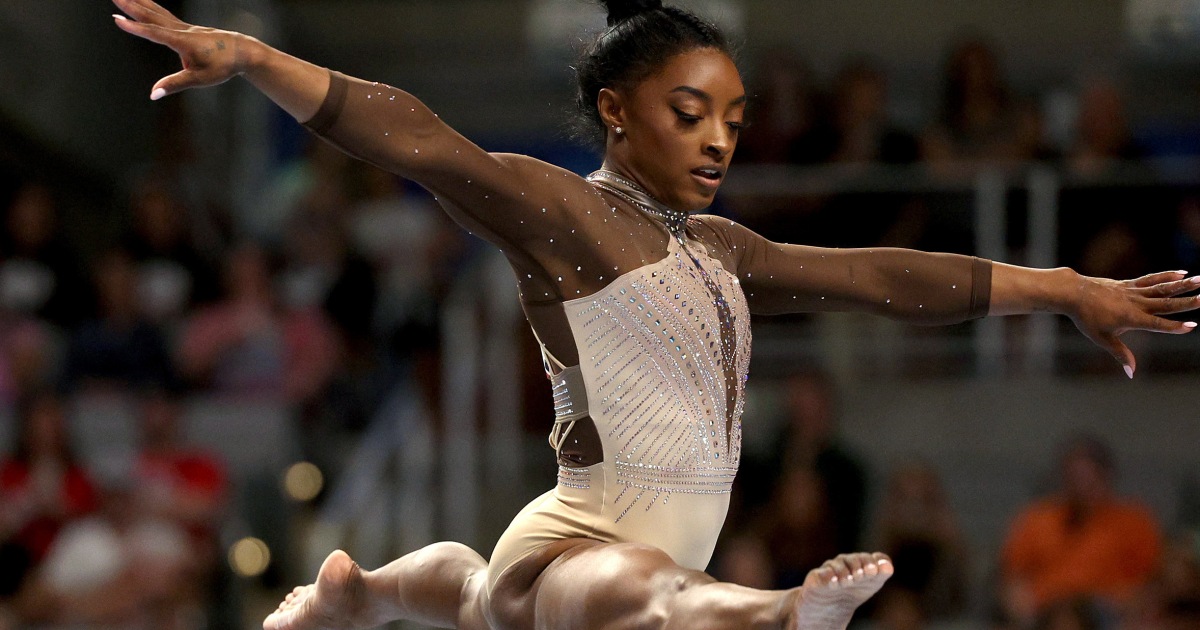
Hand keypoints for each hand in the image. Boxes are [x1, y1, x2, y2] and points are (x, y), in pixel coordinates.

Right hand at [112, 0, 247, 99]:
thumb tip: (153, 94)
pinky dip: (152, 7)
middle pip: (153, 17)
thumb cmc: (222, 66)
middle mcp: (182, 30)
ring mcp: (184, 27)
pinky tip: (144, 3)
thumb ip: (174, 84)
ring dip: (140, 2)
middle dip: (132, 7)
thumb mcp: (199, 79)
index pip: (155, 33)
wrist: (242, 51)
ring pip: (158, 12)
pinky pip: (164, 15)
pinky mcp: (187, 28)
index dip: (136, 28)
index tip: (117, 19)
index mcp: (183, 42)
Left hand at [1068, 270, 1199, 376]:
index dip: (1174, 326)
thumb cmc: (1086, 318)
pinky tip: (1181, 273)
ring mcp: (1133, 292)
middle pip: (1165, 304)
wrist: (1073, 293)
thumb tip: (1132, 373)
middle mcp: (1135, 304)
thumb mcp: (1102, 339)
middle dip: (1187, 303)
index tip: (1192, 326)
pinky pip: (1151, 279)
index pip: (1156, 324)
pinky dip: (1166, 276)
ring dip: (1182, 285)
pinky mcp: (1129, 284)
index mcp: (1130, 318)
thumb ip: (1120, 354)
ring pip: (1162, 288)